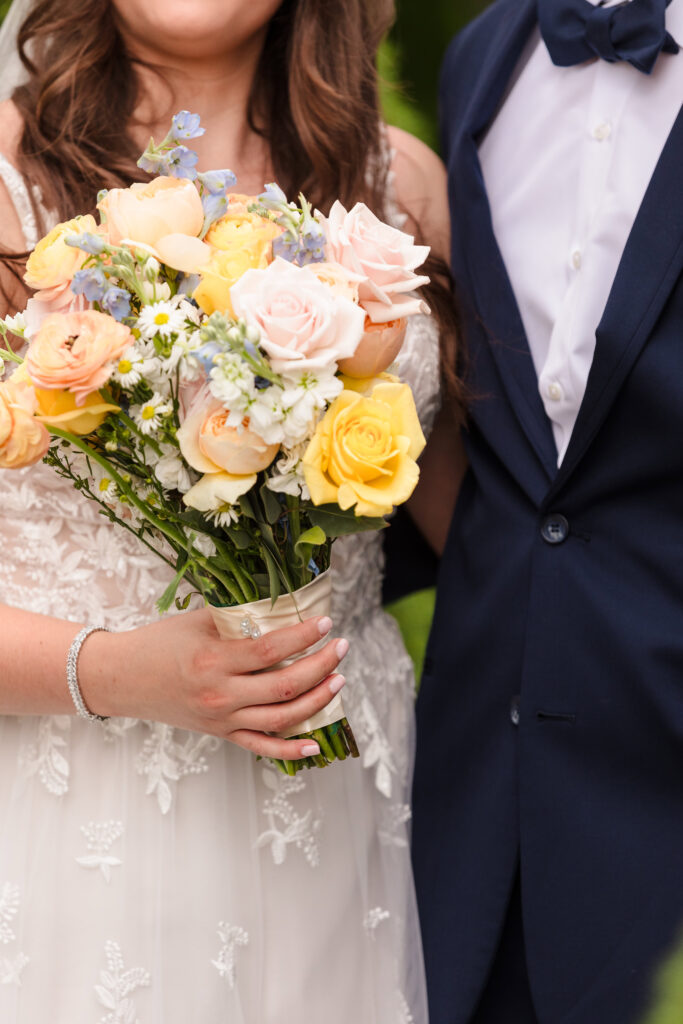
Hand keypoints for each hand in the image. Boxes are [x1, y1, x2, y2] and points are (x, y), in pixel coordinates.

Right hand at [78, 609, 348, 760]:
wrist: (122, 679)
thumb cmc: (159, 643)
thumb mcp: (196, 620)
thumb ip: (236, 616)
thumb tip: (279, 605)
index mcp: (214, 660)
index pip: (271, 650)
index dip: (303, 637)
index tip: (325, 623)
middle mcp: (221, 695)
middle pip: (285, 685)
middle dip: (321, 666)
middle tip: (341, 647)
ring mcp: (222, 719)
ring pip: (281, 717)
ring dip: (317, 700)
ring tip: (338, 680)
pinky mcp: (221, 734)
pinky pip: (261, 746)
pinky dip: (290, 750)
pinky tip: (316, 744)